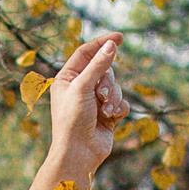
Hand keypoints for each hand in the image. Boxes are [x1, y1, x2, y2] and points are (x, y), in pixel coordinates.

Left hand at [45, 34, 125, 174]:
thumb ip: (98, 64)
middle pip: (104, 70)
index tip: (120, 37)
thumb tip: (111, 44)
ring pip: (115, 87)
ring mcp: (94, 102)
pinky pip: (121, 102)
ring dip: (113, 98)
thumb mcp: (83, 87)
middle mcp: (80, 88)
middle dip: (107, 82)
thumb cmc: (73, 119)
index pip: (86, 53)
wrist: (79, 152)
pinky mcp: (107, 115)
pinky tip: (111, 118)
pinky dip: (118, 108)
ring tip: (104, 111)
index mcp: (67, 78)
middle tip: (101, 95)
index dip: (102, 43)